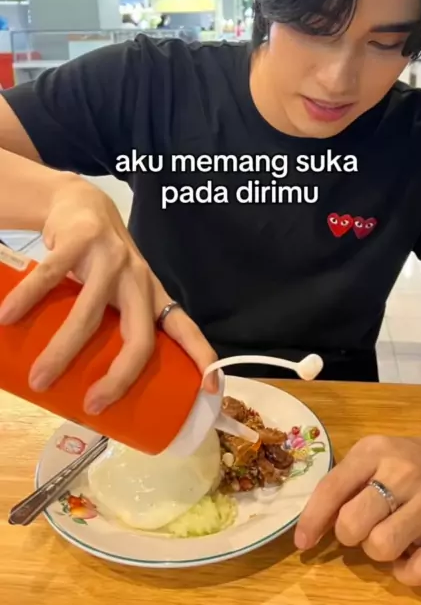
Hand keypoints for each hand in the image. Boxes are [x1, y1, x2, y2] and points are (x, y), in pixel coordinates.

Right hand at [0, 177, 216, 412]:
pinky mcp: (79, 241)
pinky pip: (50, 277)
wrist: (82, 203)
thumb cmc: (101, 261)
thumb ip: (114, 324)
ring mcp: (110, 259)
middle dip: (120, 375)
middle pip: (138, 335)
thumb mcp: (120, 290)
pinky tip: (6, 319)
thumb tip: (93, 385)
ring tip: (39, 381)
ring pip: (89, 314)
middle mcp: (137, 278)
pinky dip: (27, 300)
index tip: (212, 390)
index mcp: (151, 295)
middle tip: (94, 406)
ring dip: (62, 351)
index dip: (200, 357)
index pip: (183, 327)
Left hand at [295, 430, 420, 586]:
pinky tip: (408, 554)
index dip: (312, 520)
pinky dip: (405, 572)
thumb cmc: (405, 461)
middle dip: (348, 534)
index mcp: (376, 452)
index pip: (332, 488)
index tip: (303, 542)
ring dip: (376, 551)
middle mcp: (404, 474)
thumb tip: (312, 525)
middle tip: (360, 528)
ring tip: (386, 535)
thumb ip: (344, 484)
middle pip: (353, 523)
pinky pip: (418, 571)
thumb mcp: (372, 456)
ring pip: (382, 547)